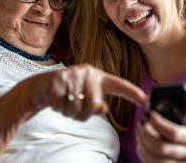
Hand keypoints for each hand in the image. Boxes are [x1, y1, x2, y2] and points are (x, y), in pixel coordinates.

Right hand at [19, 63, 147, 120]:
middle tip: (74, 109)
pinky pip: (63, 106)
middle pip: (94, 105)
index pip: (118, 85)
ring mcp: (72, 75)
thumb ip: (97, 105)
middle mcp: (87, 72)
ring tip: (65, 102)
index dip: (132, 93)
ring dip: (69, 112)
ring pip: (77, 109)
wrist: (40, 87)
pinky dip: (59, 109)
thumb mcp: (84, 99)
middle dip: (83, 114)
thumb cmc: (67, 93)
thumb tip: (103, 108)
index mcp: (97, 76)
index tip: (145, 100)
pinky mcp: (57, 81)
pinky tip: (55, 100)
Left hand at [137, 98, 185, 162]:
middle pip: (161, 148)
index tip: (150, 114)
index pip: (174, 133)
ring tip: (139, 132)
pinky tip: (141, 142)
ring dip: (142, 144)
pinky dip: (142, 153)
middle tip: (141, 123)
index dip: (159, 123)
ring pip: (153, 159)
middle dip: (147, 134)